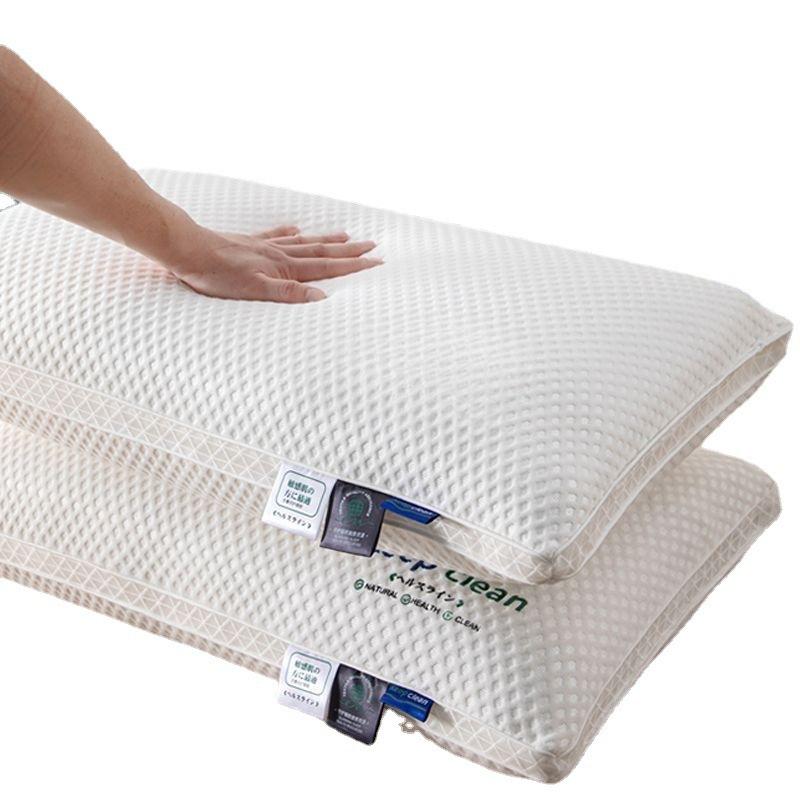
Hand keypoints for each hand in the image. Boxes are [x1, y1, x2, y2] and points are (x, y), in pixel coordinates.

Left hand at [164, 222, 381, 302]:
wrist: (186, 249)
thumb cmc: (216, 275)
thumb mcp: (254, 290)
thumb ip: (288, 293)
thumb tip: (322, 296)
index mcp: (283, 267)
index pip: (326, 268)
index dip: (353, 266)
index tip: (376, 262)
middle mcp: (279, 253)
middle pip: (321, 252)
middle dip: (350, 251)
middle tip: (374, 246)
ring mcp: (264, 246)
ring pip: (304, 242)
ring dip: (327, 241)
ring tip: (347, 236)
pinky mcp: (248, 242)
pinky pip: (276, 235)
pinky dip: (290, 232)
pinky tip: (296, 227)